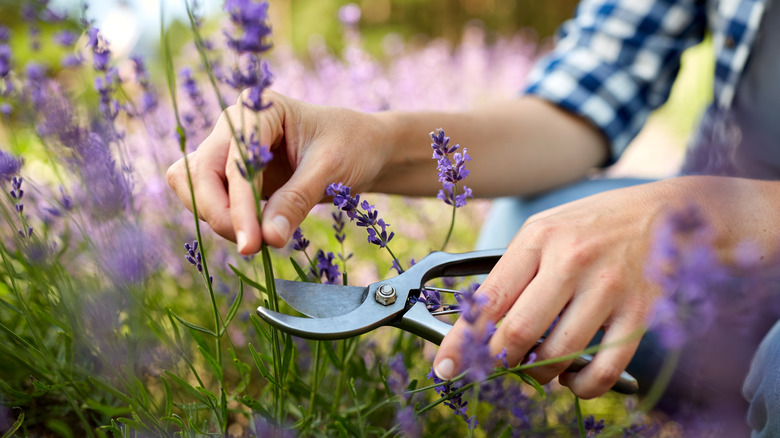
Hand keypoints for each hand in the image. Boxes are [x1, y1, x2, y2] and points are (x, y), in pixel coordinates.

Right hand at [166, 91, 390, 252]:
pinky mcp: (233, 175)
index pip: (233, 161)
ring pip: (195, 187)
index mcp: (260, 109)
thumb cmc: (354, 147)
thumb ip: (297, 201)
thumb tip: (267, 238)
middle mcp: (236, 125)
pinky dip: (225, 220)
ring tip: (258, 240)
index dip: (238, 205)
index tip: (252, 243)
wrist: (366, 149)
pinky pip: (209, 199)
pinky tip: (255, 233)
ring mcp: (230, 149)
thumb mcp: (331, 170)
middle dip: (219, 213)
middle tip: (251, 246)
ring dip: (218, 218)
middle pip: (198, 172)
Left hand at [433, 180, 678, 398]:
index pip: (489, 299)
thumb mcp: (547, 230)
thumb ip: (514, 270)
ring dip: (539, 374)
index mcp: (538, 238)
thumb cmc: (595, 224)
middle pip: (518, 333)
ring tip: (539, 366)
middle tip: (498, 366)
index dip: (461, 341)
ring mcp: (608, 288)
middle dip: (499, 361)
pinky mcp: (639, 313)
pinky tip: (574, 378)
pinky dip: (582, 386)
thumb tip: (480, 323)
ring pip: (557, 356)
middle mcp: (571, 261)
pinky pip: (603, 369)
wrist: (667, 213)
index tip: (445, 366)